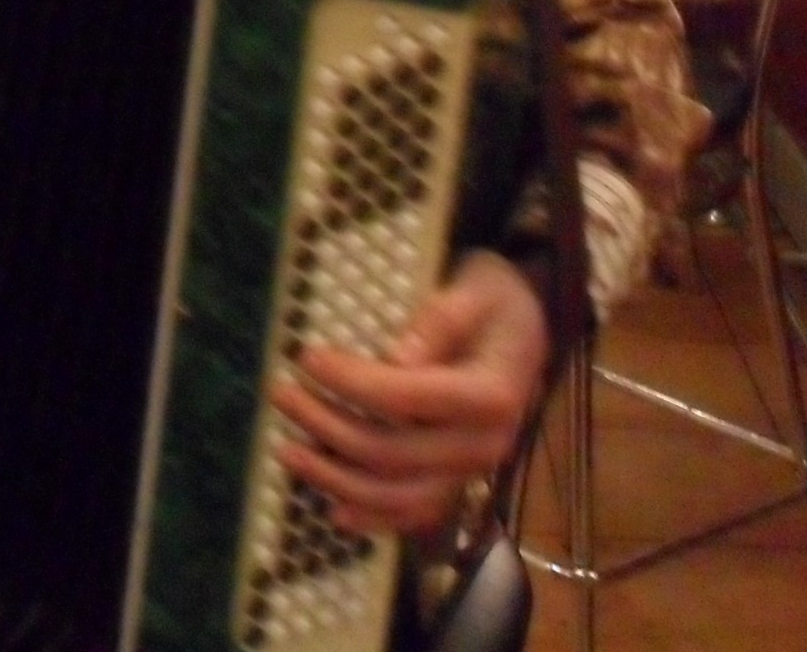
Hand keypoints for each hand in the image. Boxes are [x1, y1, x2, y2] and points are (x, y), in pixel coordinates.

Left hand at [269, 249, 548, 534]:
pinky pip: (415, 514)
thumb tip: (396, 357)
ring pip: (397, 495)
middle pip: (393, 453)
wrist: (523, 331)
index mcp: (492, 396)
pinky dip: (373, 518)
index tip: (307, 359)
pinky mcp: (458, 482)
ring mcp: (471, 471)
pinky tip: (333, 510)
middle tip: (282, 393)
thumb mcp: (477, 289)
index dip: (352, 383)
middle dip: (328, 426)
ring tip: (287, 449)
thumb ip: (441, 321)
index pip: (408, 398)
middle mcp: (485, 445)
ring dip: (336, 479)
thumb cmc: (496, 302)